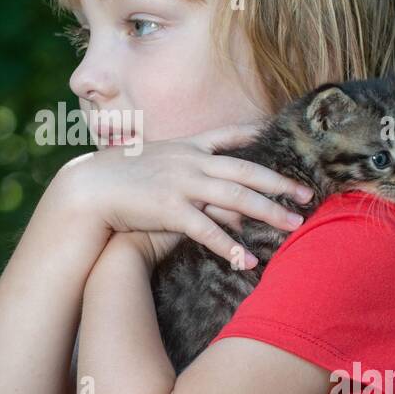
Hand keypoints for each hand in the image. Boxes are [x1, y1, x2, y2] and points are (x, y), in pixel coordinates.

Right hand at [53, 122, 312, 270]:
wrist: (87, 188)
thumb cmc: (114, 176)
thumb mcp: (149, 157)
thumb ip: (176, 162)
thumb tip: (194, 171)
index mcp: (185, 146)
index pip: (229, 136)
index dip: (258, 134)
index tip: (281, 133)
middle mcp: (190, 161)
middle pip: (245, 171)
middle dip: (279, 184)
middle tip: (307, 195)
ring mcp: (181, 184)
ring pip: (236, 198)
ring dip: (267, 213)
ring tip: (294, 226)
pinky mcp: (170, 209)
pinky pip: (207, 230)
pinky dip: (229, 246)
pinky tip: (247, 261)